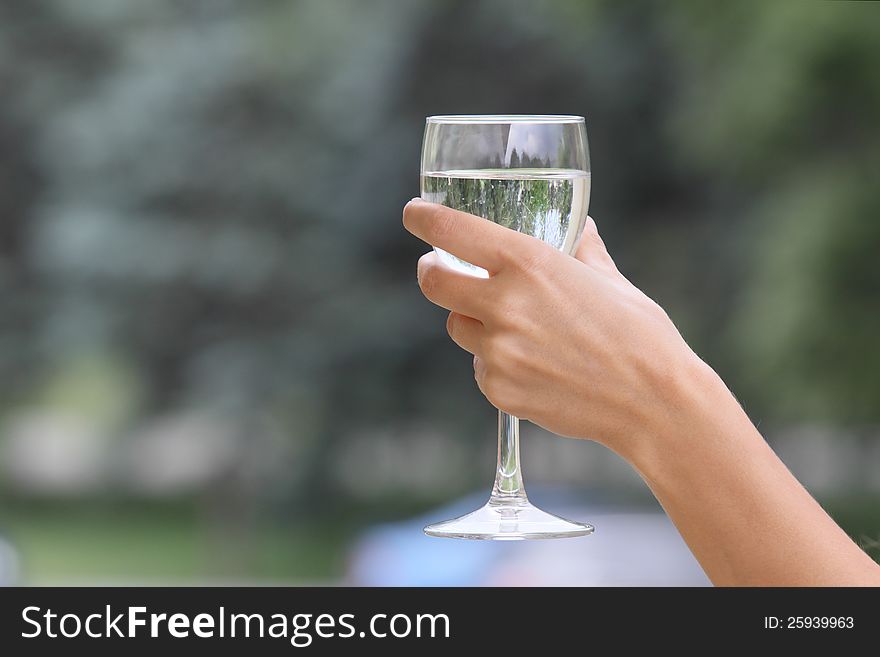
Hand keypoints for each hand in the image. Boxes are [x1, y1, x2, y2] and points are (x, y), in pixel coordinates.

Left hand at [402, 198, 708, 456]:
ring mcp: (498, 350)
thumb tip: (578, 228)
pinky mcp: (498, 389)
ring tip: (515, 327)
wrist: (654, 402)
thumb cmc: (639, 333)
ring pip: (458, 327)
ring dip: (472, 320)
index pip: (452, 231)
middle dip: (432, 272)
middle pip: (433, 283)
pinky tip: (534, 364)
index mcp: (529, 263)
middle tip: (440, 269)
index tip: (414, 214)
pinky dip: (495, 362)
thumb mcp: (609, 278)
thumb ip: (582, 248)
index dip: (424, 219)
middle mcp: (504, 304)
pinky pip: (479, 366)